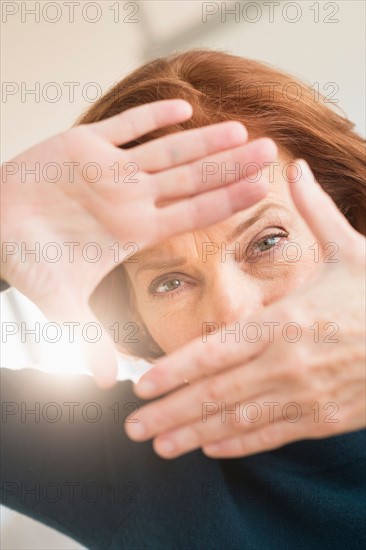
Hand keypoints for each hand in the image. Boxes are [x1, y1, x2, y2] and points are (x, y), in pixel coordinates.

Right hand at [1, 100, 277, 385]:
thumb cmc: (27, 259)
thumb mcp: (58, 299)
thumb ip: (84, 335)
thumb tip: (104, 385)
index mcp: (135, 230)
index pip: (194, 213)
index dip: (228, 200)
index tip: (263, 188)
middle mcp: (132, 198)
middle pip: (193, 178)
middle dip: (230, 165)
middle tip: (268, 149)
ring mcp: (112, 170)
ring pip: (168, 149)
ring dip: (202, 139)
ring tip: (239, 128)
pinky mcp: (85, 145)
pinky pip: (125, 126)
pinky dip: (151, 115)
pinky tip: (182, 105)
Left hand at [126, 160, 365, 457]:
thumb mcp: (354, 250)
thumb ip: (316, 213)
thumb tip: (296, 166)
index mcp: (286, 320)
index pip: (216, 351)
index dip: (175, 371)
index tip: (141, 385)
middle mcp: (288, 362)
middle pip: (216, 393)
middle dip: (170, 412)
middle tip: (130, 428)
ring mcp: (305, 395)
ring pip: (238, 422)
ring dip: (194, 435)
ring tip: (159, 446)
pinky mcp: (323, 419)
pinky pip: (271, 435)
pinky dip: (237, 444)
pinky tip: (209, 449)